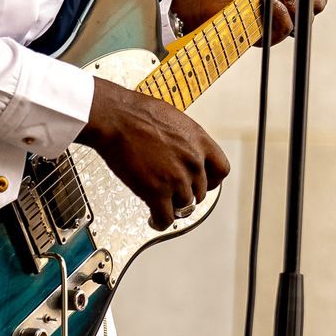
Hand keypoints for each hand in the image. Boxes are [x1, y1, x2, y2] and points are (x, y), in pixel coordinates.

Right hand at [78, 77, 230, 230]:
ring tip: (162, 205)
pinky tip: (154, 220)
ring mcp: (176, 178)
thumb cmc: (136, 112)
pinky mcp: (157, 191)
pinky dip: (160, 222)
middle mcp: (192, 161)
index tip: (202, 183)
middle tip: (174, 192)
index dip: (211, 180)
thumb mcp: (173, 119)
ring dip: (172, 206)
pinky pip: (166, 217)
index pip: (221, 170)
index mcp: (198, 141)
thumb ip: (184, 139)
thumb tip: (181, 148)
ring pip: (184, 205)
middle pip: (200, 190)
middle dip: (187, 192)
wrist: (115, 117)